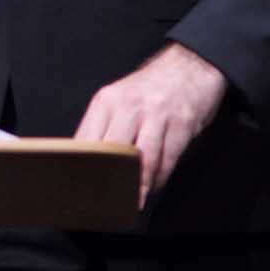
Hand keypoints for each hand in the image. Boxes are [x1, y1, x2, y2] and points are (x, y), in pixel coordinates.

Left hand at [73, 42, 227, 206]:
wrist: (190, 65)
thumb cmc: (150, 89)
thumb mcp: (119, 99)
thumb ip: (104, 126)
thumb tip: (85, 159)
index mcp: (106, 101)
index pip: (86, 140)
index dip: (82, 167)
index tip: (79, 188)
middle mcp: (129, 106)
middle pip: (112, 151)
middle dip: (108, 180)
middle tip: (105, 204)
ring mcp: (157, 115)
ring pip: (142, 160)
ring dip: (136, 186)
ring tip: (130, 203)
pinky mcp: (181, 125)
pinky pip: (167, 160)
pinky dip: (158, 179)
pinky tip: (151, 189)